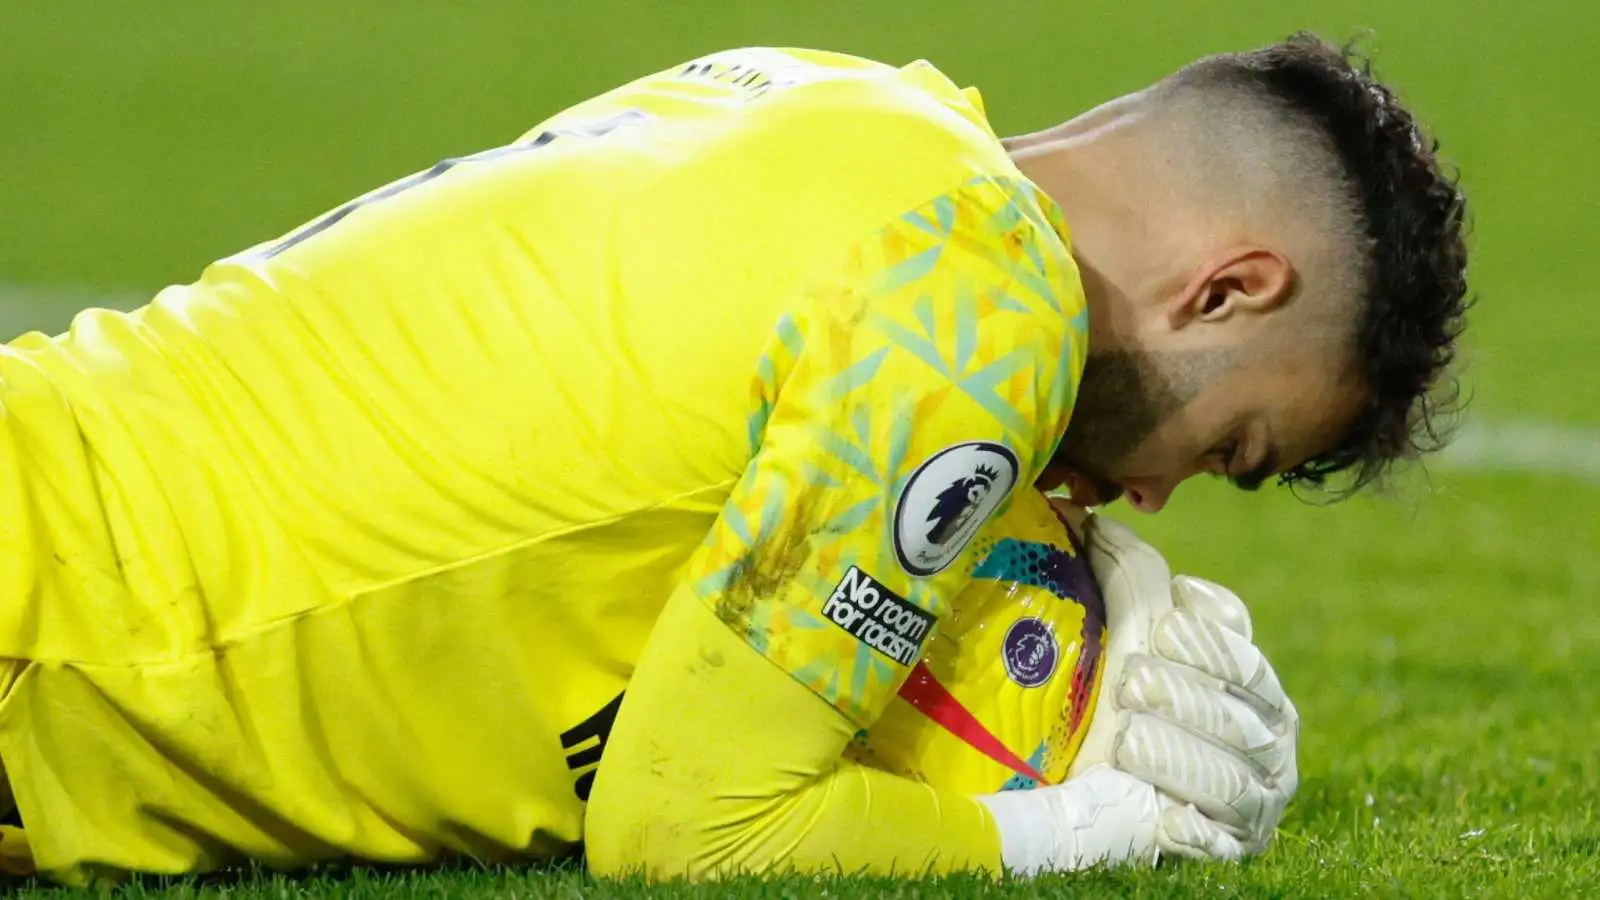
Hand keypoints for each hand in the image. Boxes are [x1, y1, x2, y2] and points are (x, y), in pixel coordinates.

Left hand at [1069, 513, 1299, 859]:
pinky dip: (1191, 821)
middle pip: (1238, 704)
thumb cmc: (1113, 710)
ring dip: (1176, 750)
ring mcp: (1258, 793)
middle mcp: (1268, 732)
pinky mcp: (1234, 845)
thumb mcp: (1126, 643)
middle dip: (1183, 690)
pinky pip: (1220, 833)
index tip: (1165, 623)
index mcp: (1248, 676)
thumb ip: (1126, 581)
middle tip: (1133, 682)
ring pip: (1230, 769)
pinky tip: (1162, 813)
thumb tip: (1090, 518)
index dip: (1207, 634)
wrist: (1096, 803)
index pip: (1239, 647)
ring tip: (1125, 737)